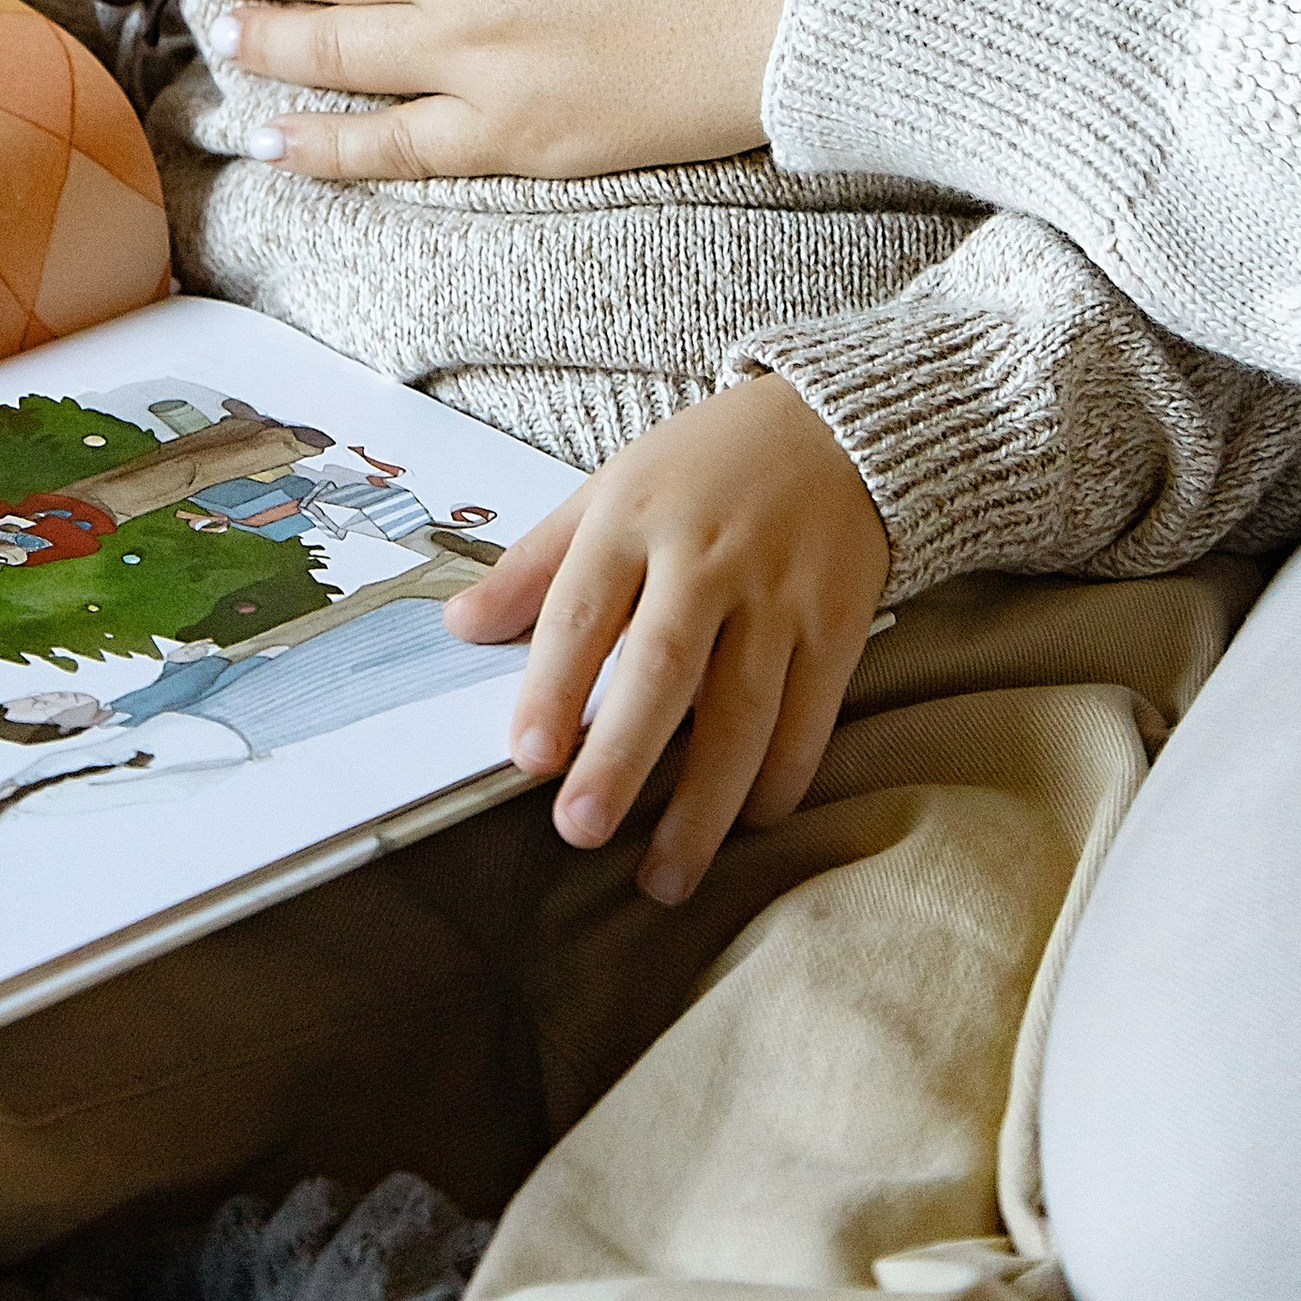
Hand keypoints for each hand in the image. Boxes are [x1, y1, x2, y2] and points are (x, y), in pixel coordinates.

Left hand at [445, 374, 889, 902]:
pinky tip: (749, 822)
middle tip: (580, 830)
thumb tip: (460, 627)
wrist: (836, 424)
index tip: (528, 756)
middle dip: (621, 757)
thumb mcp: (611, 487)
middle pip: (661, 668)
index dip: (552, 685)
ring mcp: (779, 591)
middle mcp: (706, 555)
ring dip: (701, 804)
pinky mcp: (840, 620)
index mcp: (634, 515)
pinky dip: (780, 777)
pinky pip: (809, 715)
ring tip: (663, 876)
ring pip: (741, 711)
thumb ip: (537, 563)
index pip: (582, 608)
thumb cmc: (705, 465)